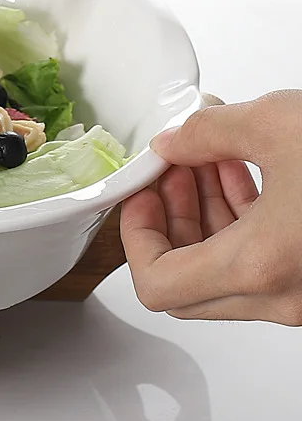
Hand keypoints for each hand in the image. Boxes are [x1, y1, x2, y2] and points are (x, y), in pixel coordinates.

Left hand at [120, 91, 301, 324]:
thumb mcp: (279, 123)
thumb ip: (206, 133)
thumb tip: (173, 140)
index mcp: (263, 267)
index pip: (157, 283)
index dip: (135, 235)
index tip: (140, 194)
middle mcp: (284, 296)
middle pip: (185, 279)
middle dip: (169, 218)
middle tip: (169, 169)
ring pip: (222, 271)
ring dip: (202, 214)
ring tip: (204, 158)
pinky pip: (259, 263)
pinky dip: (239, 221)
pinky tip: (240, 171)